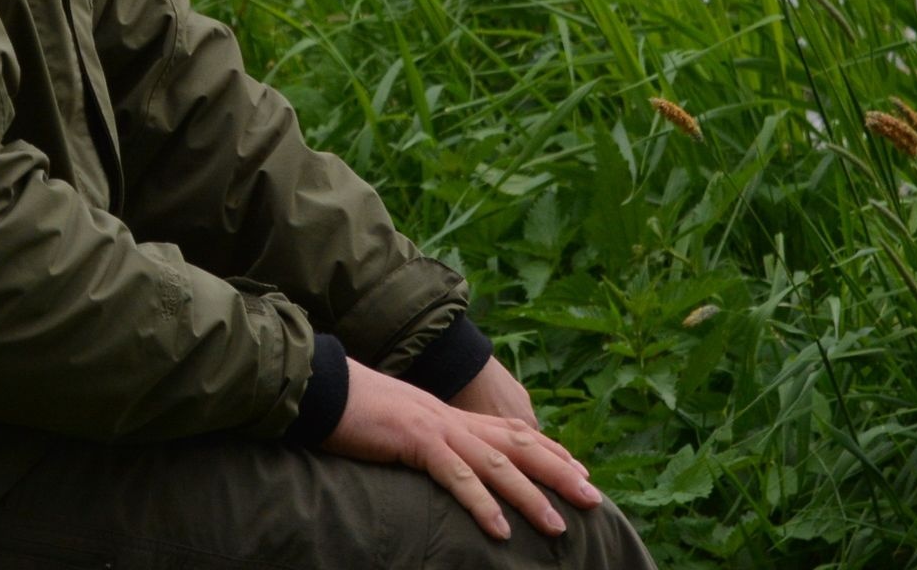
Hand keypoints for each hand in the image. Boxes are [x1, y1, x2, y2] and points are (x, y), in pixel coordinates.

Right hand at [322, 363, 600, 542]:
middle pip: (520, 446)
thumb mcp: (403, 425)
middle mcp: (454, 420)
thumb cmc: (356, 410)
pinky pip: (456, 476)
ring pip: (497, 465)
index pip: (514, 433)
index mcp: (453, 416)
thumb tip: (443, 459)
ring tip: (558, 527)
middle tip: (594, 499)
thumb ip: (429, 441)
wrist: (322, 386)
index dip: (550, 452)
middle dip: (559, 473)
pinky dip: (481, 504)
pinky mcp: (415, 441)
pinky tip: (499, 530)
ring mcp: (437, 429)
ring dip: (531, 497)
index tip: (581, 472)